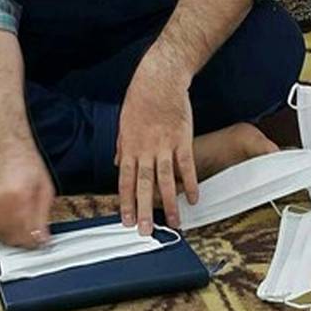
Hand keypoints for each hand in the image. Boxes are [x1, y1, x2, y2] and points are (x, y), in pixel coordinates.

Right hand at [0, 140, 54, 247]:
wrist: (5, 149)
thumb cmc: (25, 164)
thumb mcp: (45, 190)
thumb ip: (43, 218)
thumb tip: (42, 240)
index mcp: (18, 197)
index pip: (27, 235)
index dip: (36, 241)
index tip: (41, 240)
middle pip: (13, 238)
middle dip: (25, 237)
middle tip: (32, 229)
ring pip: (1, 235)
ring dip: (12, 232)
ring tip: (19, 214)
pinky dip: (0, 224)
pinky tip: (7, 211)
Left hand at [115, 55, 199, 232]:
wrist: (160, 78)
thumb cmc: (141, 98)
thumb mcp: (124, 123)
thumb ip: (122, 147)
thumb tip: (117, 164)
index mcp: (129, 147)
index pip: (125, 181)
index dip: (126, 202)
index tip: (126, 221)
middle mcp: (145, 150)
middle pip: (144, 185)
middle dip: (145, 210)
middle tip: (146, 231)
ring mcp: (165, 145)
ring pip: (166, 180)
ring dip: (170, 203)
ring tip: (175, 223)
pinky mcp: (183, 139)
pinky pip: (187, 165)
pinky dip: (190, 182)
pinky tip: (194, 198)